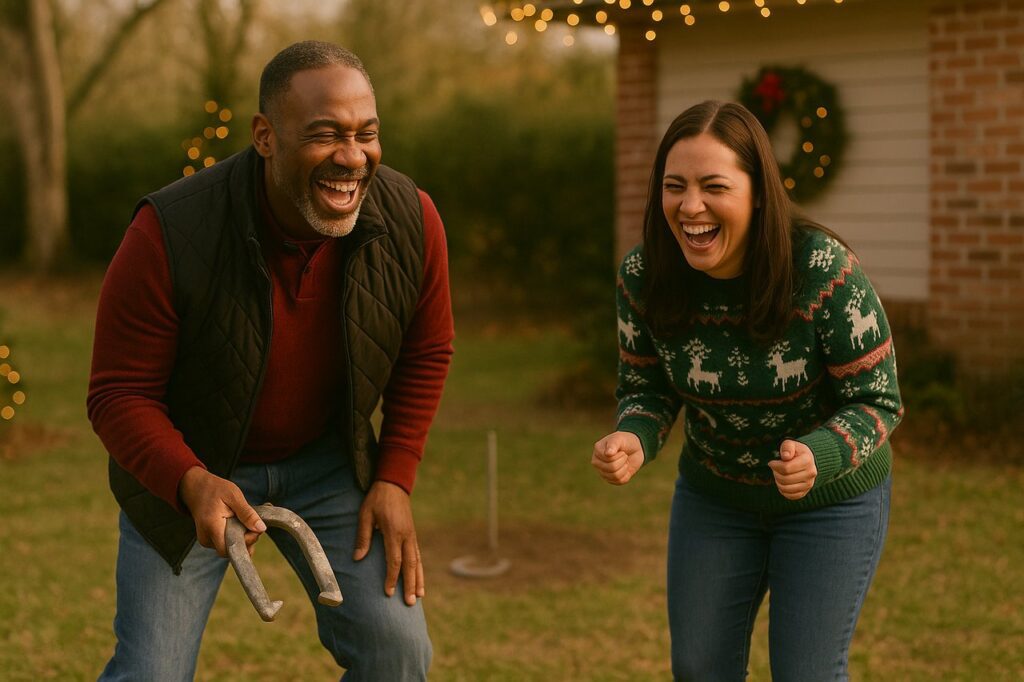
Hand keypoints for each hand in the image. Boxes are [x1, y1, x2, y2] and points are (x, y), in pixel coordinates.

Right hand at [178, 466, 265, 556]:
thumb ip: (247, 513)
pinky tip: (239, 523)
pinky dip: (236, 535)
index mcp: (212, 527)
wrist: (196, 488)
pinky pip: (226, 543)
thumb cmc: (215, 489)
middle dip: (246, 541)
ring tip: (245, 521)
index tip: (255, 529)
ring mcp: (206, 540)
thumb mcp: (234, 496)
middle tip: (253, 524)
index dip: (246, 543)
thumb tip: (261, 528)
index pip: (230, 550)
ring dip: (242, 538)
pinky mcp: (209, 539)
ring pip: (229, 547)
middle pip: (231, 551)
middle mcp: (206, 538)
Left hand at [354, 481, 422, 605]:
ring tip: (419, 597)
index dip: (392, 578)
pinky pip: (418, 555)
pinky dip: (420, 570)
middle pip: (410, 565)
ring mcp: (412, 535)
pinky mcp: (413, 535)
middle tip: (409, 603)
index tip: (389, 593)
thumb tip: (358, 558)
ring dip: (418, 580)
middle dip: (410, 585)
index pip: (394, 560)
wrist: (394, 484)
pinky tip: (419, 580)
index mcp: (394, 532)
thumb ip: (363, 536)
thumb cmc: (376, 499)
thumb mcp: (365, 515)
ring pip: (418, 562)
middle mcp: (407, 536)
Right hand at [591, 431, 644, 484]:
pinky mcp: (611, 480)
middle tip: (624, 455)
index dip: (619, 455)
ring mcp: (603, 472)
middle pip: (611, 468)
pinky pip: (620, 481)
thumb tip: (607, 454)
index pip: (609, 459)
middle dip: (622, 461)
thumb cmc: (624, 441)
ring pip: (615, 476)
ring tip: (624, 461)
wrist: (634, 448)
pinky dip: (626, 474)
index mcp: (597, 452)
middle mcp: (597, 463)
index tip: (621, 449)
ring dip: (625, 468)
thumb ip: (613, 444)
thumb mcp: (620, 438)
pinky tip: (625, 467)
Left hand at [768, 440, 817, 499]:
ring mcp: (809, 484)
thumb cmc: (795, 452)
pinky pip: (790, 496)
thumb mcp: (790, 444)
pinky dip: (782, 490)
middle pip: (785, 479)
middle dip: (776, 473)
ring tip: (778, 474)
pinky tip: (782, 482)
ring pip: (786, 488)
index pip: (786, 468)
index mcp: (807, 460)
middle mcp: (811, 473)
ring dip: (778, 482)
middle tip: (775, 469)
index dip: (775, 465)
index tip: (771, 462)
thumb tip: (785, 456)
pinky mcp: (805, 492)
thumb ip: (787, 447)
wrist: (806, 461)